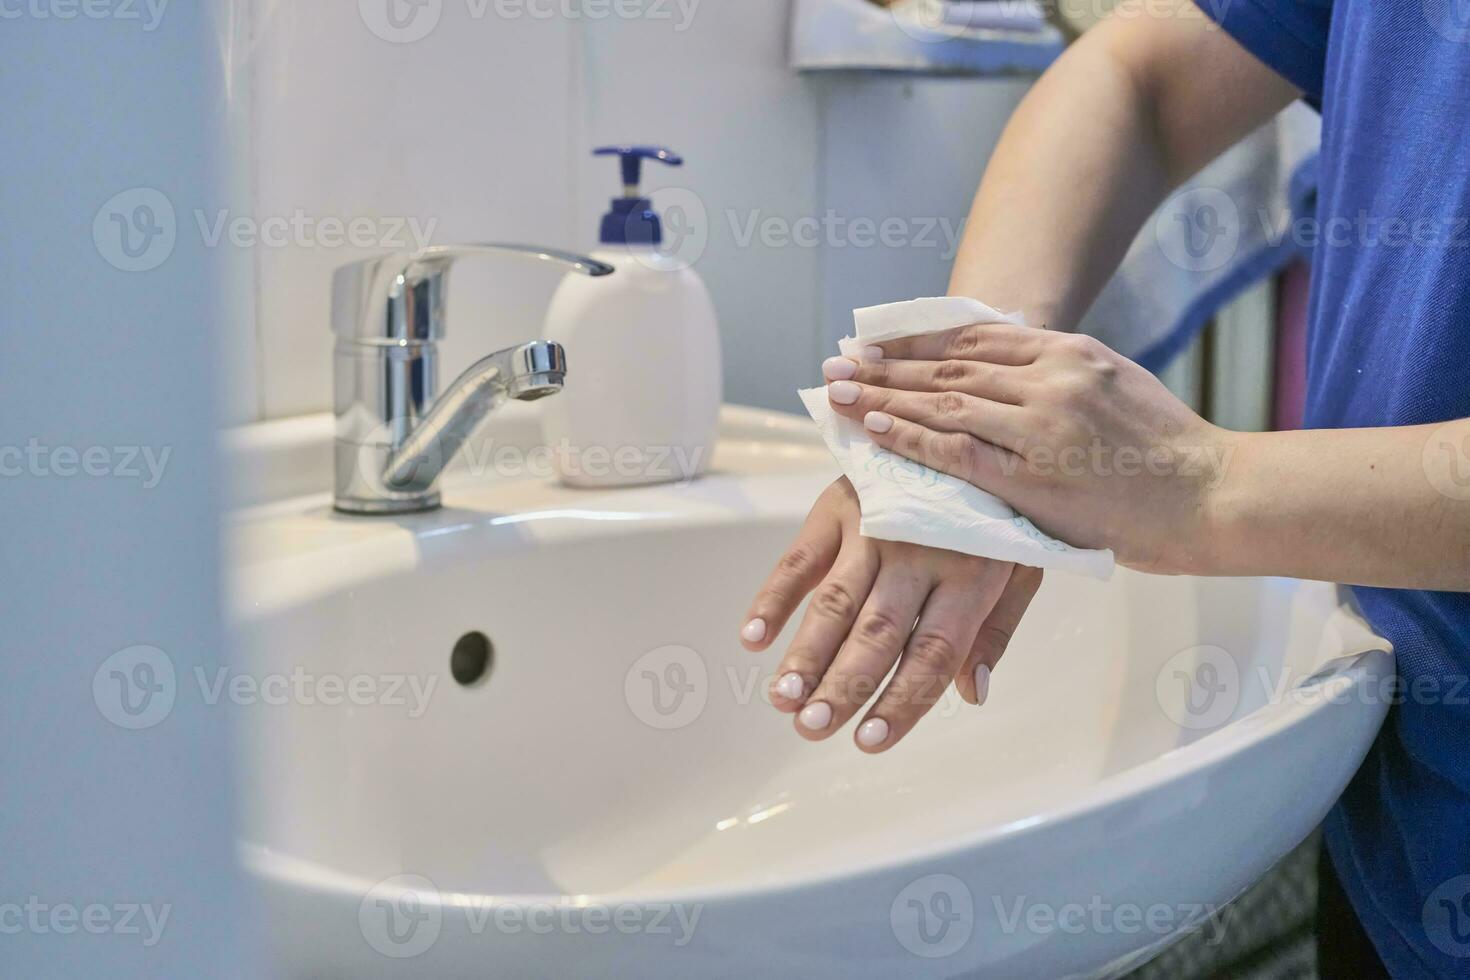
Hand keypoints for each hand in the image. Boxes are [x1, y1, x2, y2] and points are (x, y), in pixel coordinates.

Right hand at [740, 478, 1041, 751]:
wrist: (964, 422)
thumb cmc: (997, 506)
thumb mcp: (1020, 561)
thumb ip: (996, 629)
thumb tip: (972, 694)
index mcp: (971, 573)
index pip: (934, 651)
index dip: (903, 700)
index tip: (871, 741)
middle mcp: (919, 552)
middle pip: (877, 632)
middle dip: (843, 685)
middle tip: (813, 727)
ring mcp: (874, 526)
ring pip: (834, 601)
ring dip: (805, 652)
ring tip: (782, 699)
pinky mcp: (838, 504)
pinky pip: (799, 556)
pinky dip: (772, 597)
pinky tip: (753, 637)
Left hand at [822, 324, 1237, 574]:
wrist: (1212, 495)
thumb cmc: (1168, 449)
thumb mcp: (1118, 384)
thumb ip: (1064, 374)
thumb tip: (1014, 369)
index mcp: (1070, 352)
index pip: (976, 336)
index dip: (919, 338)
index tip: (878, 340)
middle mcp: (1050, 379)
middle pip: (949, 364)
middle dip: (887, 364)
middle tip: (839, 362)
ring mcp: (1040, 426)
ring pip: (943, 401)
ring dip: (883, 396)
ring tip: (838, 392)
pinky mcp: (1032, 476)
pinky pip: (954, 451)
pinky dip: (908, 437)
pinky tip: (872, 430)